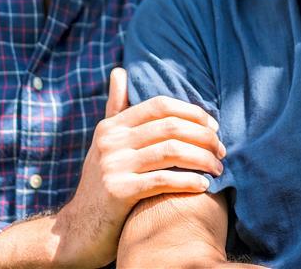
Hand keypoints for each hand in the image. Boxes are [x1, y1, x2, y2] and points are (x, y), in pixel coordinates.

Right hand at [52, 68, 225, 267]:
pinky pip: (162, 180)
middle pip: (170, 127)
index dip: (192, 112)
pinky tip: (204, 186)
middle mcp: (111, 141)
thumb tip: (120, 71)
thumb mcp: (105, 143)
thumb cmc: (101, 183)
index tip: (214, 127)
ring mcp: (112, 165)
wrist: (78, 230)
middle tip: (222, 151)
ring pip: (171, 152)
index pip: (160, 105)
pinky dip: (188, 181)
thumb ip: (116, 108)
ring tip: (218, 168)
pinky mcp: (117, 192)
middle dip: (204, 137)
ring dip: (202, 159)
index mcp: (112, 126)